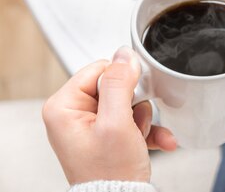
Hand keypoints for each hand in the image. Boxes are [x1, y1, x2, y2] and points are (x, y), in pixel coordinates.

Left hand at [42, 47, 176, 184]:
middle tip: (136, 122)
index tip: (134, 96)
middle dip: (136, 104)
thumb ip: (119, 83)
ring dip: (143, 120)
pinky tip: (158, 140)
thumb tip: (123, 54)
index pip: (99, 69)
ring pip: (129, 104)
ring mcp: (90, 127)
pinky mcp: (106, 137)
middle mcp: (73, 115)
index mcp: (63, 107)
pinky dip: (147, 131)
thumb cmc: (110, 172)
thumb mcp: (116, 122)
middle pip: (116, 87)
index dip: (123, 80)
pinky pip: (132, 121)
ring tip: (139, 138)